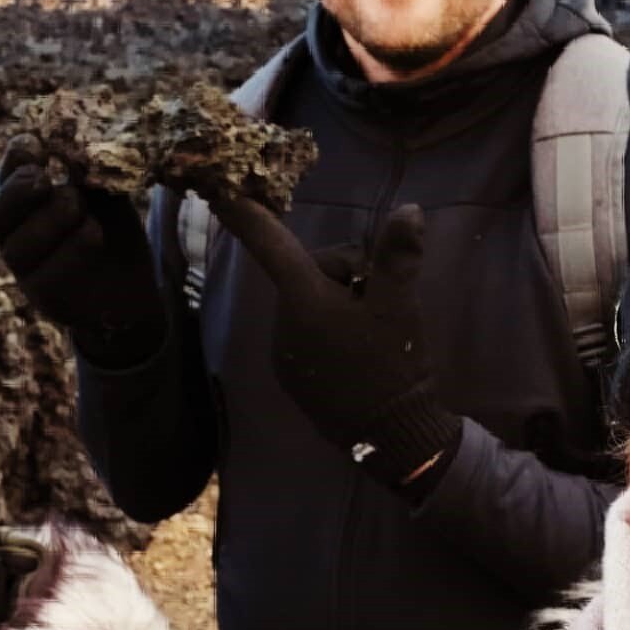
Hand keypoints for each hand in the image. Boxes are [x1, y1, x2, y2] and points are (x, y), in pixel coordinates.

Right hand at [0, 134, 166, 366]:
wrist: (132, 289)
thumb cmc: (110, 230)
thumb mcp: (104, 193)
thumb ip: (90, 172)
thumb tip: (82, 144)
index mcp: (22, 204)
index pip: (3, 178)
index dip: (14, 159)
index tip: (35, 143)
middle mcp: (15, 237)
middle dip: (17, 192)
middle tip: (42, 178)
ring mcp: (26, 272)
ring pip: (18, 247)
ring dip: (50, 219)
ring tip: (78, 203)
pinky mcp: (45, 299)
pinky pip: (49, 275)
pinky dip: (73, 249)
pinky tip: (94, 233)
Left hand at [214, 197, 460, 486]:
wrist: (390, 435)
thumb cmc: (392, 364)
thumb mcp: (400, 305)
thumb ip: (398, 255)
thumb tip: (409, 209)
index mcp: (304, 299)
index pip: (270, 245)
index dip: (247, 216)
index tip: (219, 194)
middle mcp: (284, 324)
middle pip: (311, 274)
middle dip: (346, 276)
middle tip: (379, 301)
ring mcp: (285, 355)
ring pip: (312, 306)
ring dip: (340, 307)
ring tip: (373, 332)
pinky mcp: (293, 379)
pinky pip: (310, 337)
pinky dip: (333, 335)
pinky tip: (359, 355)